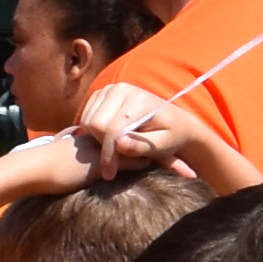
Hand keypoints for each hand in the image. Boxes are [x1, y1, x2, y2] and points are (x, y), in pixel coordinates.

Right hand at [83, 94, 261, 193]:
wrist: (176, 121)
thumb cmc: (171, 137)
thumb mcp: (162, 147)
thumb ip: (141, 147)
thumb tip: (119, 143)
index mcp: (140, 100)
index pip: (111, 129)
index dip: (108, 154)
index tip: (110, 174)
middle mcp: (122, 88)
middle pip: (95, 123)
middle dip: (102, 145)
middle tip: (115, 160)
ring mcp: (111, 88)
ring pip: (88, 120)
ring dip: (97, 139)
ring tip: (115, 148)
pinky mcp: (102, 92)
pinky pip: (86, 115)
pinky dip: (94, 131)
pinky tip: (110, 138)